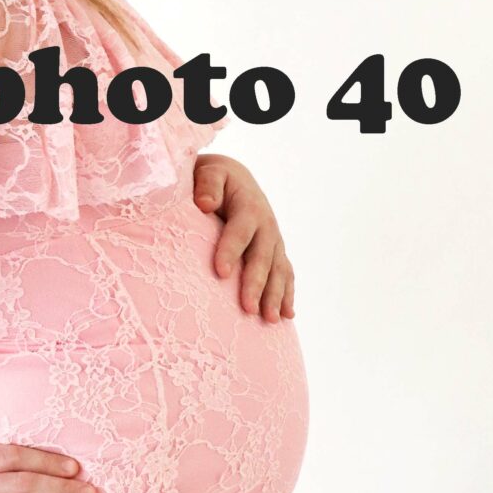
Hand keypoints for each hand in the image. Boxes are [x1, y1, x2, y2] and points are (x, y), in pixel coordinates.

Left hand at [193, 154, 295, 319]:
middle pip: (262, 257)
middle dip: (256, 284)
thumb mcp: (210, 172)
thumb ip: (207, 184)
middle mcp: (266, 225)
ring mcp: (274, 240)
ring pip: (278, 270)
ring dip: (275, 296)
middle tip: (248, 309)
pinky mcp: (276, 251)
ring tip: (270, 320)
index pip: (239, 231)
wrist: (235, 179)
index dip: (231, 251)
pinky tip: (286, 316)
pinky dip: (287, 295)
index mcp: (248, 206)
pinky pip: (285, 274)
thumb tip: (204, 203)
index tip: (221, 273)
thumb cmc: (215, 179)